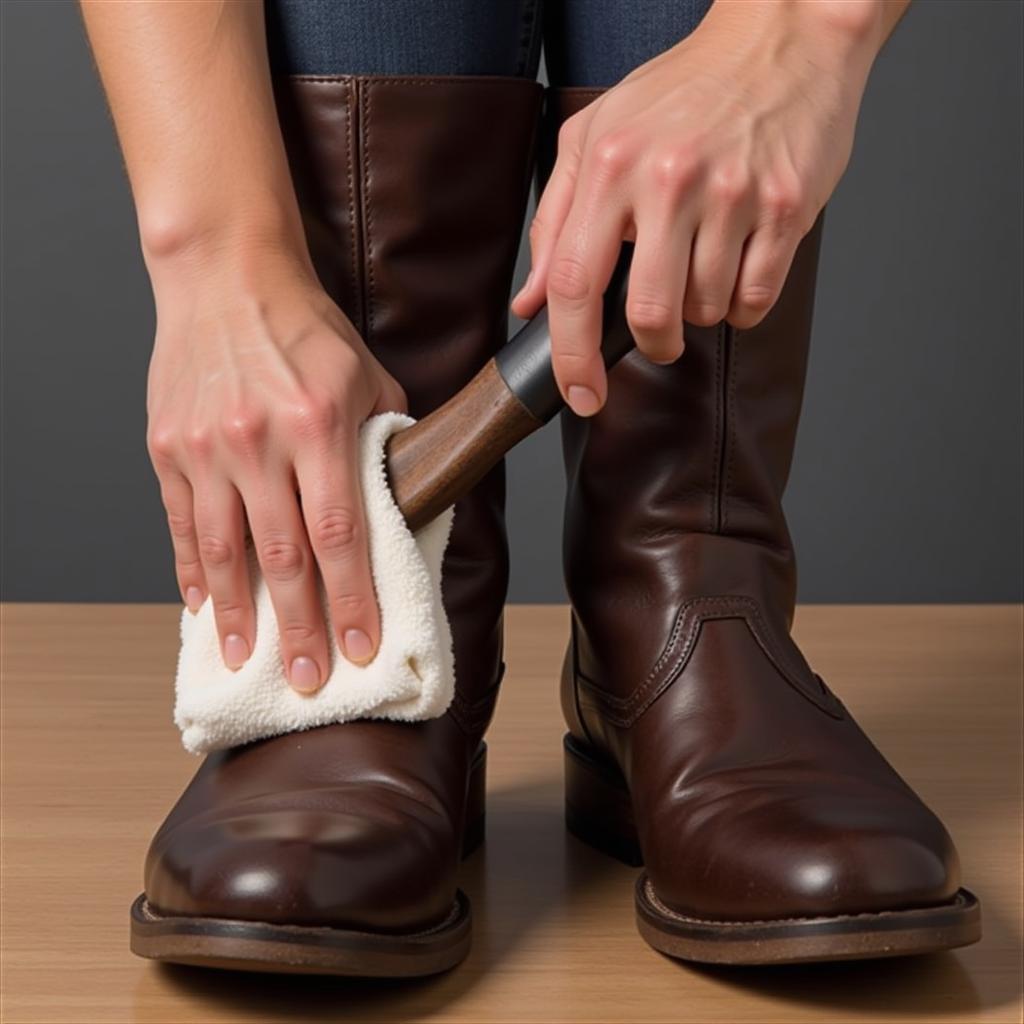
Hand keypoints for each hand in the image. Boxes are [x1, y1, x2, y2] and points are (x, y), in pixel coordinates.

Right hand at [145, 241, 405, 692]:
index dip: (353, 599)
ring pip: (223, 551)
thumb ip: (386, 443)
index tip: (362, 646)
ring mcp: (206, 446)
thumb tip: (404, 501)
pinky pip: (179, 523)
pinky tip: (202, 607)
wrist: (226, 276)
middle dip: (301, 626)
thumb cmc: (305, 329)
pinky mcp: (167, 446)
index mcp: (317, 425)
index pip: (341, 536)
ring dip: (237, 614)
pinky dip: (192, 571)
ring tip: (246, 660)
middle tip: (311, 676)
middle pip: (283, 557)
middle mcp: (258, 441)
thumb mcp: (367, 377)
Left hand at [512, 0, 887, 414]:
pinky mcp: (786, 205)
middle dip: (651, 344)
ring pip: (707, 311)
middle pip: (648, 313)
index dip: (571, 356)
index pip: (576, 283)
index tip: (580, 394)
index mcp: (611, 165)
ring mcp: (733, 193)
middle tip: (658, 334)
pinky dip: (742, 306)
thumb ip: (556, 222)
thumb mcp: (595, 138)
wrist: (781, 38)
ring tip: (703, 264)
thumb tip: (531, 304)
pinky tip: (738, 266)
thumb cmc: (683, 91)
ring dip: (700, 313)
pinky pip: (757, 299)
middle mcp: (670, 179)